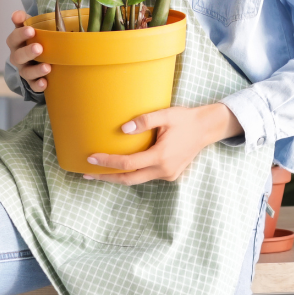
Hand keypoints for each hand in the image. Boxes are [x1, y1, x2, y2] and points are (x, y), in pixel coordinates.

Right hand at [7, 11, 49, 92]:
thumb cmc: (34, 38)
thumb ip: (23, 19)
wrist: (38, 56)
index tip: (31, 30)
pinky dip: (38, 85)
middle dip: (28, 52)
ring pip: (26, 72)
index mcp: (16, 43)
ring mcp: (24, 70)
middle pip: (18, 56)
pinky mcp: (32, 81)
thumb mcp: (28, 26)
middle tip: (39, 48)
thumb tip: (16, 14)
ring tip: (47, 67)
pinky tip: (45, 83)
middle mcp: (18, 57)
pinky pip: (33, 85)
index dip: (20, 34)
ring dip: (36, 70)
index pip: (14, 38)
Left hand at [84, 103, 243, 184]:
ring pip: (137, 180)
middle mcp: (164, 170)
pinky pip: (146, 176)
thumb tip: (123, 129)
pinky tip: (121, 167)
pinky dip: (132, 174)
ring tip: (99, 172)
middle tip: (87, 173)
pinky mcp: (170, 175)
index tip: (91, 159)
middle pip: (128, 179)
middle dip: (107, 177)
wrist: (206, 129)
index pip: (128, 164)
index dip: (108, 162)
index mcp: (161, 156)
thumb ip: (144, 121)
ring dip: (118, 177)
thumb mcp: (166, 115)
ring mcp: (168, 174)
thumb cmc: (185, 119)